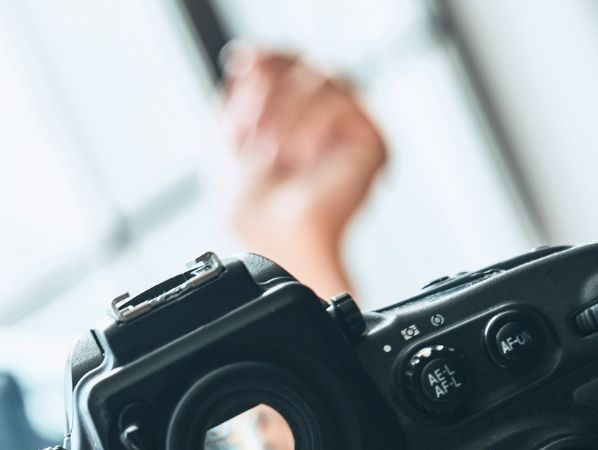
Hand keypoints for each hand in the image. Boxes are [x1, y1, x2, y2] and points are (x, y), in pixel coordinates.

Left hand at [220, 43, 388, 295]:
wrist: (276, 243)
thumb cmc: (253, 211)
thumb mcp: (228, 143)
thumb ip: (238, 97)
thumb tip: (247, 60)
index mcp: (293, 117)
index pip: (288, 64)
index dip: (266, 58)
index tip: (240, 63)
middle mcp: (324, 119)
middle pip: (304, 65)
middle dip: (269, 91)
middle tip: (248, 128)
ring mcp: (349, 128)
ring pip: (321, 78)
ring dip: (285, 111)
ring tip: (271, 151)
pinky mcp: (370, 142)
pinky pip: (341, 103)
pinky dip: (311, 124)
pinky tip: (300, 155)